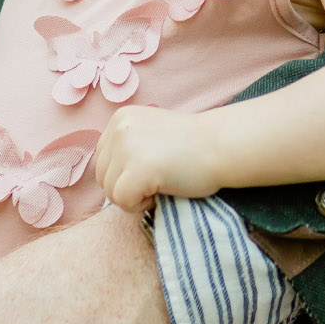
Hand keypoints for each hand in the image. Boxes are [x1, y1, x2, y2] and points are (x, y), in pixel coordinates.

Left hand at [96, 106, 222, 213]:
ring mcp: (126, 148)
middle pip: (102, 176)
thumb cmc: (193, 146)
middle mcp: (119, 128)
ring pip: (110, 191)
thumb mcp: (150, 133)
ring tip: (162, 182)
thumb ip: (128, 145)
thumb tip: (107, 175)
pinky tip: (162, 190)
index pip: (102, 159)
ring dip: (134, 196)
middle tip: (159, 178)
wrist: (222, 145)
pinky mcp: (136, 169)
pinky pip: (122, 201)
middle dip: (127, 186)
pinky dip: (140, 205)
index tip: (153, 167)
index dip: (124, 173)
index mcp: (120, 118)